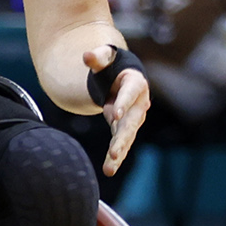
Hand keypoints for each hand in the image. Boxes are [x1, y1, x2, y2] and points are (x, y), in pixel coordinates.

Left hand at [89, 45, 149, 176]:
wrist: (122, 76)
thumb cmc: (112, 64)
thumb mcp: (105, 57)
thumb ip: (97, 57)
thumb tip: (86, 56)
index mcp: (135, 84)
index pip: (130, 94)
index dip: (122, 104)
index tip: (113, 115)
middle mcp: (139, 104)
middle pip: (130, 123)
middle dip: (121, 138)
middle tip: (114, 152)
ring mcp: (133, 118)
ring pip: (126, 138)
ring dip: (118, 154)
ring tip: (109, 169)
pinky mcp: (125, 129)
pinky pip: (121, 143)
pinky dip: (115, 157)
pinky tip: (109, 170)